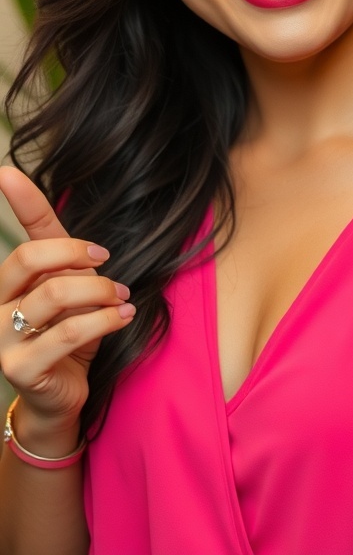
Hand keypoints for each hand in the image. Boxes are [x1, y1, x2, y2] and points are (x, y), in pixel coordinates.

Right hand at [0, 167, 134, 432]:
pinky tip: (123, 317)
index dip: (18, 201)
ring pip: (56, 294)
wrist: (60, 398)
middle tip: (105, 260)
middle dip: (75, 252)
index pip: (22, 233)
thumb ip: (75, 267)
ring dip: (101, 291)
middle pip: (29, 257)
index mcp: (11, 280)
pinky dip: (105, 320)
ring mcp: (1, 336)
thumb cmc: (69, 339)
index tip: (6, 171)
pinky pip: (69, 331)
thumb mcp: (76, 295)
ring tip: (123, 298)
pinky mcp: (18, 367)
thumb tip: (93, 244)